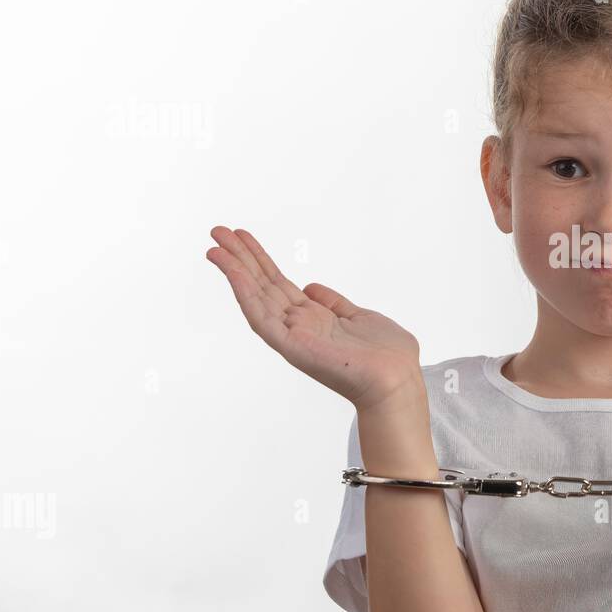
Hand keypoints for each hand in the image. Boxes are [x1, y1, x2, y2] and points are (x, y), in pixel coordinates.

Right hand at [206, 226, 422, 412]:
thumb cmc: (387, 356)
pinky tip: (232, 272)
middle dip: (241, 257)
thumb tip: (312, 287)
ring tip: (214, 247)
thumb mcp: (360, 317)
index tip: (243, 238)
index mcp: (314, 318)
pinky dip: (245, 294)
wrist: (396, 380)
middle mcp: (299, 325)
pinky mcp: (291, 346)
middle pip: (262, 285)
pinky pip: (261, 317)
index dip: (261, 260)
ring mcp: (293, 335)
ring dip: (234, 271)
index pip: (279, 284)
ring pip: (256, 297)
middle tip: (217, 231)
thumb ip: (334, 303)